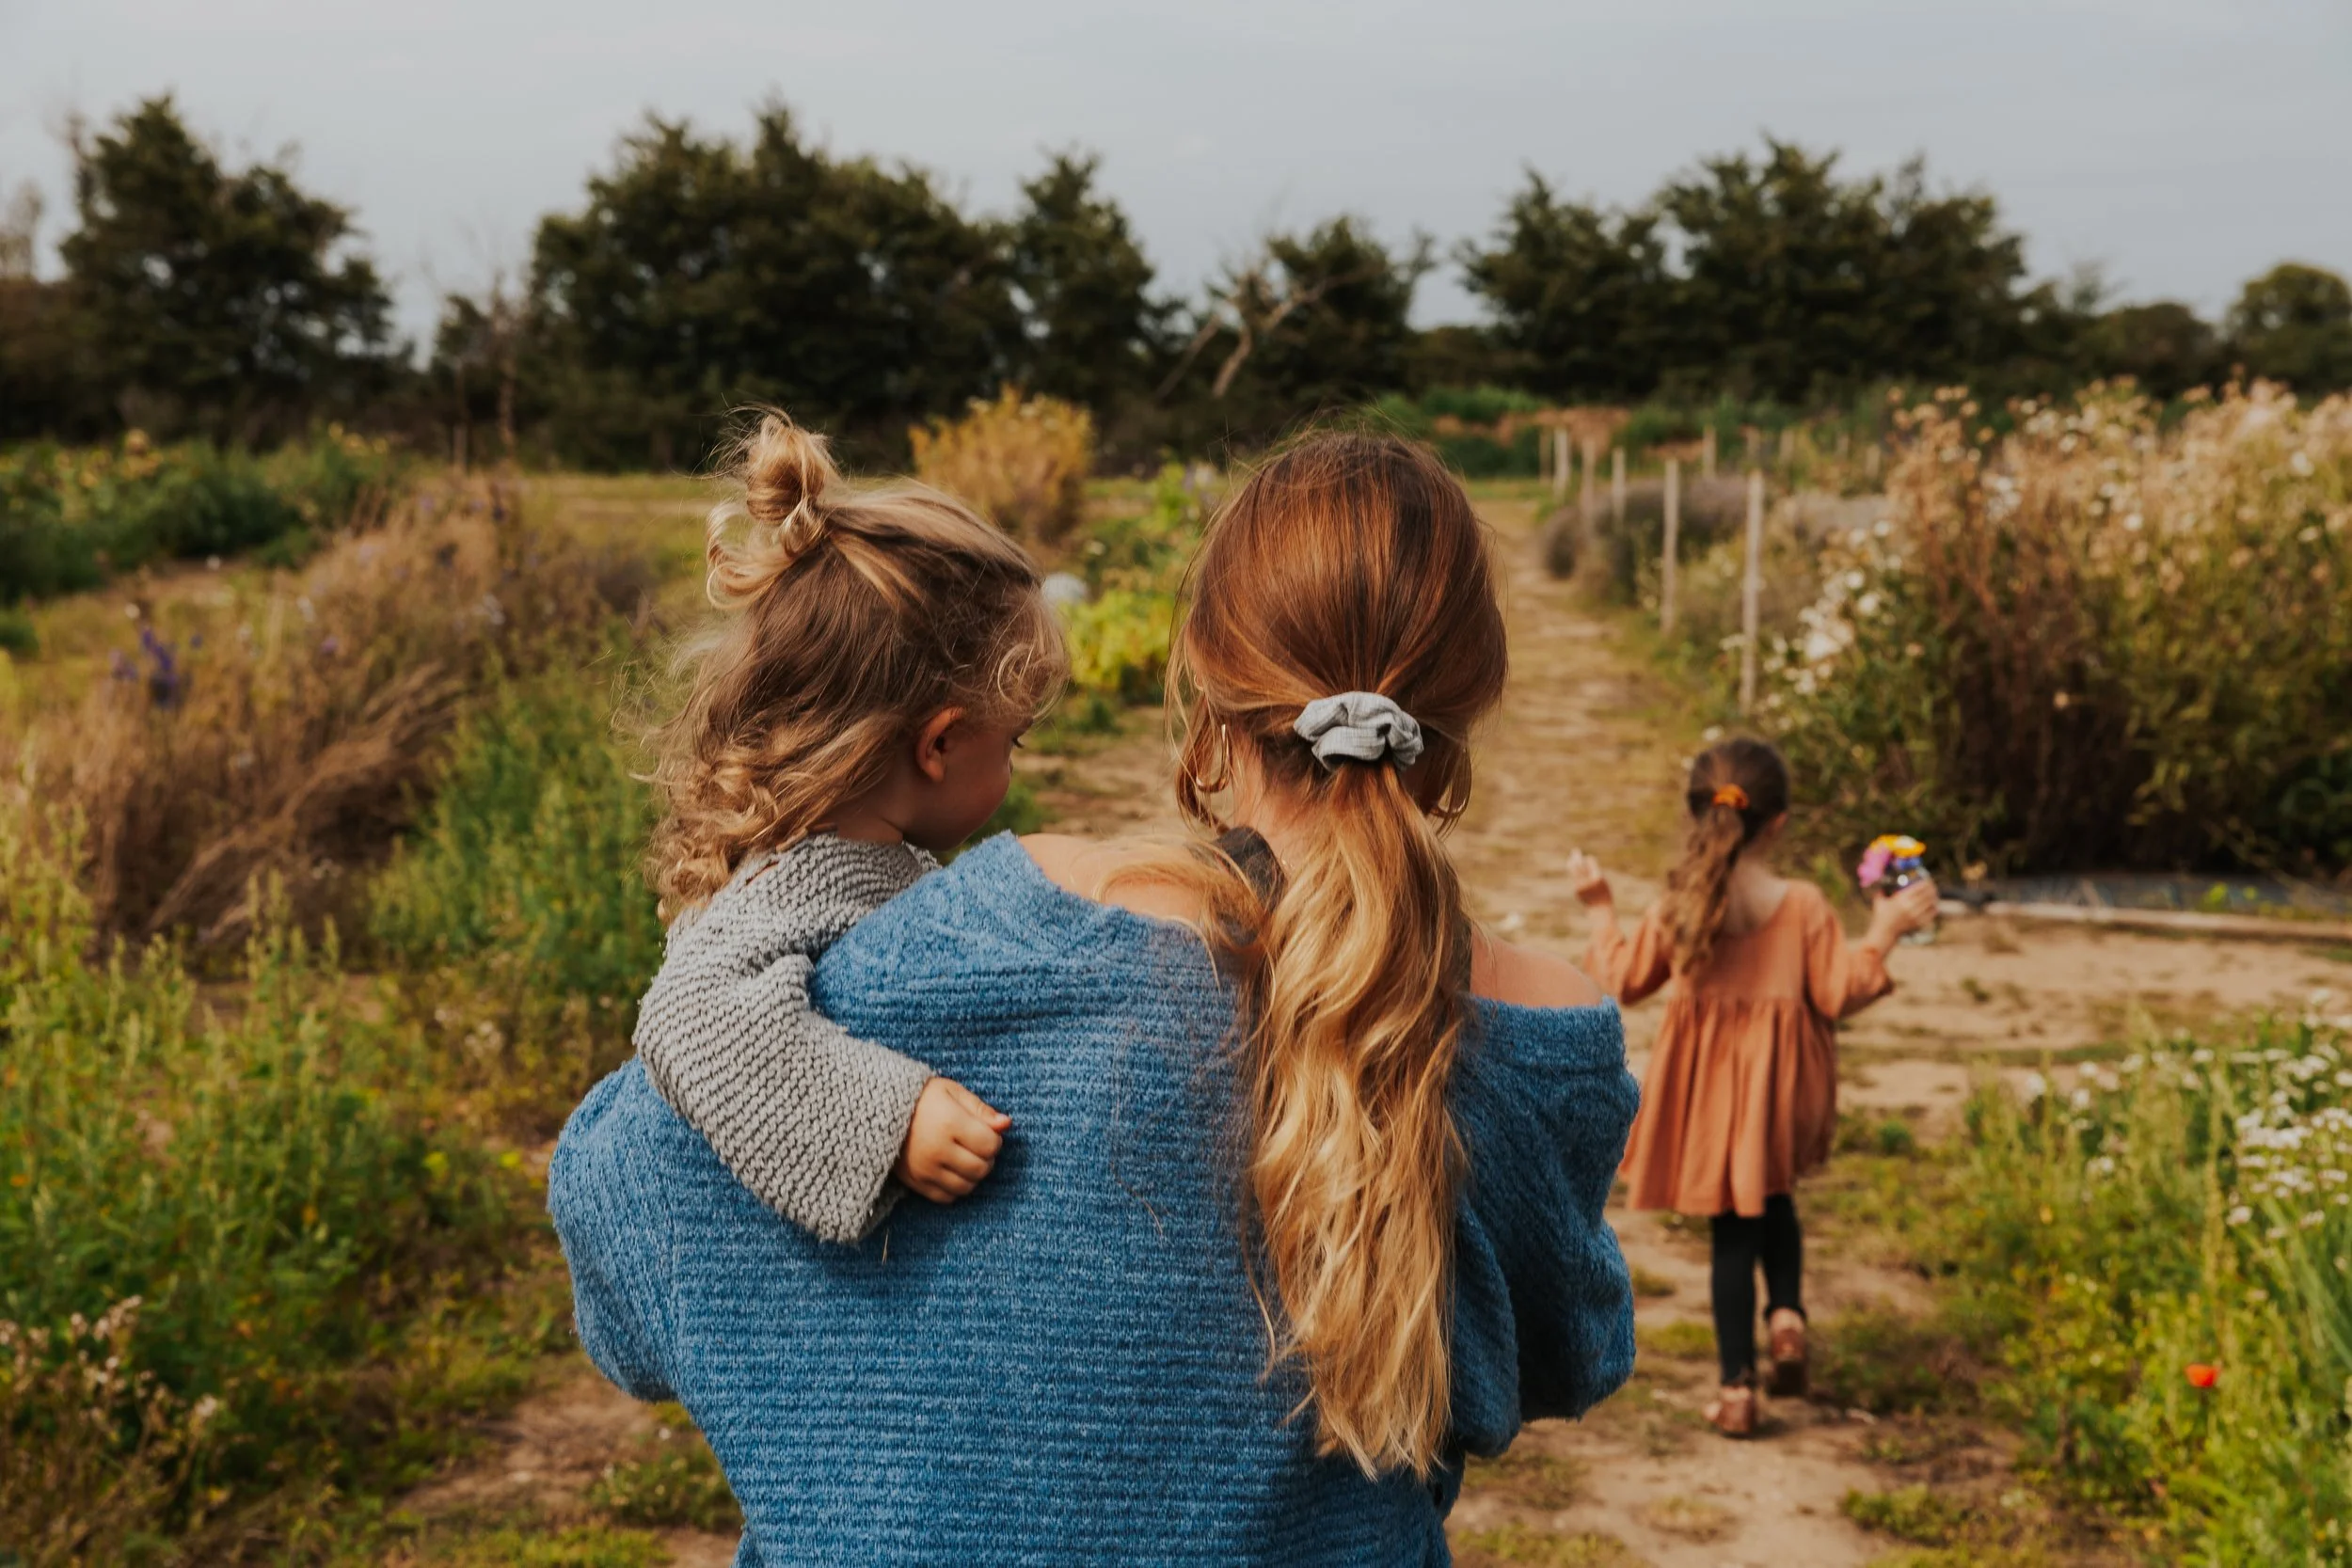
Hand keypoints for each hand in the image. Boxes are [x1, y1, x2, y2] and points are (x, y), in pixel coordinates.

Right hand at [895, 1077, 1010, 1203]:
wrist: (876, 1110)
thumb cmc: (920, 1097)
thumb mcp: (951, 1092)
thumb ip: (981, 1109)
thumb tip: (1006, 1125)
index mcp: (950, 1123)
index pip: (990, 1146)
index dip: (994, 1140)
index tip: (985, 1132)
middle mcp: (937, 1150)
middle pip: (981, 1169)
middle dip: (986, 1159)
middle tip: (976, 1146)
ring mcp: (925, 1170)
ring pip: (966, 1187)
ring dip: (972, 1175)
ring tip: (964, 1157)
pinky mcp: (914, 1183)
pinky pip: (946, 1197)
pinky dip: (954, 1188)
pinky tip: (951, 1170)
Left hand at [1566, 850, 1612, 908]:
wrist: (1599, 908)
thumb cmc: (1604, 892)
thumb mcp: (1602, 880)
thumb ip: (1593, 870)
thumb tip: (1584, 860)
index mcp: (1598, 878)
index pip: (1590, 864)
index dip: (1589, 860)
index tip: (1588, 857)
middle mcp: (1589, 881)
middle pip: (1580, 866)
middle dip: (1577, 857)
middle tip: (1575, 850)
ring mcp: (1582, 886)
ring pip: (1574, 871)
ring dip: (1572, 863)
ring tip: (1572, 857)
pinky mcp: (1577, 890)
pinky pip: (1574, 877)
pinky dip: (1573, 871)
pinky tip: (1573, 867)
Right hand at [1866, 878, 1938, 948]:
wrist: (1884, 932)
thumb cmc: (1880, 916)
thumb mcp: (1879, 901)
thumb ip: (1882, 891)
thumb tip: (1884, 882)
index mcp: (1900, 899)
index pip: (1918, 888)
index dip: (1925, 882)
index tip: (1927, 879)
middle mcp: (1909, 907)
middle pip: (1927, 894)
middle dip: (1932, 888)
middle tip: (1932, 886)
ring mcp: (1915, 916)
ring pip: (1931, 903)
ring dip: (1934, 897)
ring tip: (1934, 894)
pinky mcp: (1918, 923)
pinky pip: (1931, 913)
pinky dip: (1934, 908)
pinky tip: (1933, 905)